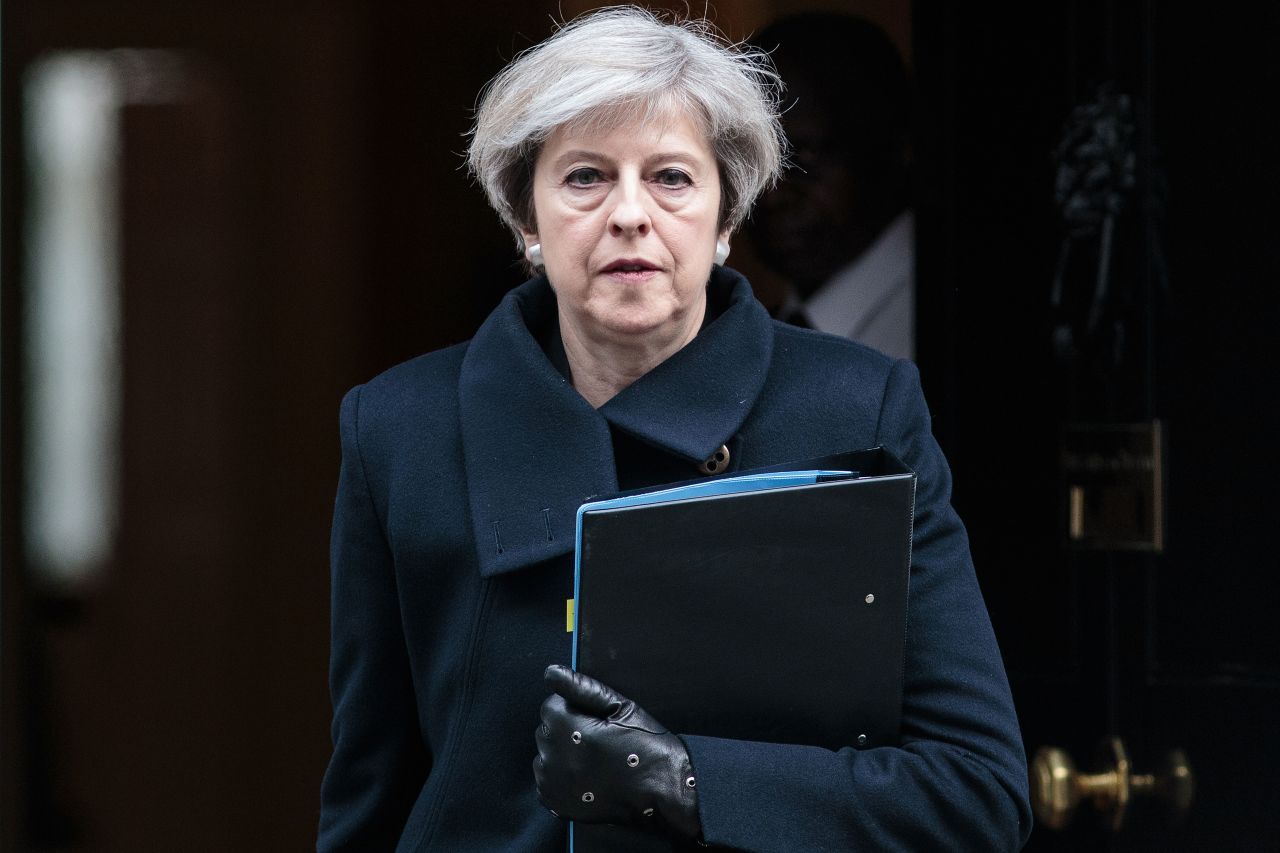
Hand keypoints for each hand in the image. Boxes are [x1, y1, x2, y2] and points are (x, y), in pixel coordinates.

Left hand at [534, 664, 701, 841]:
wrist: (663, 789)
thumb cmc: (646, 745)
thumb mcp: (621, 706)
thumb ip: (581, 687)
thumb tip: (552, 673)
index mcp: (568, 727)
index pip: (551, 705)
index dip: (575, 709)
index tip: (596, 721)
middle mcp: (555, 756)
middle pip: (546, 730)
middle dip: (566, 731)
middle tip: (597, 740)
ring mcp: (553, 783)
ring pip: (546, 756)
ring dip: (563, 754)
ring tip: (594, 760)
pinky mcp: (556, 802)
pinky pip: (547, 781)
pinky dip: (562, 778)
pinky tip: (587, 777)